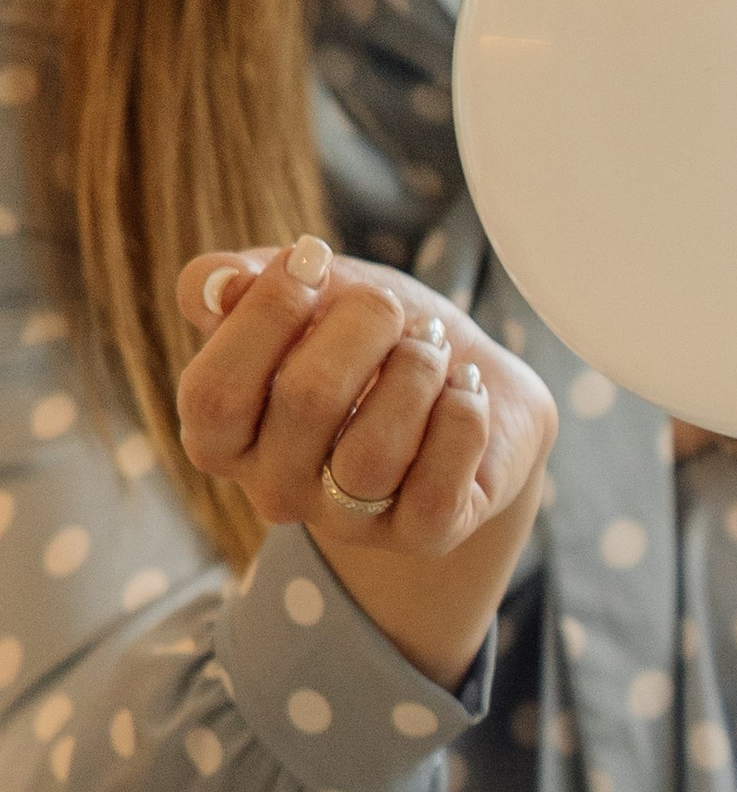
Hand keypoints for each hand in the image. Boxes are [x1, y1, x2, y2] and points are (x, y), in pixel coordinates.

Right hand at [178, 238, 556, 686]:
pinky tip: (466, 384)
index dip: (265, 314)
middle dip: (361, 326)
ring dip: (415, 372)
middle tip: (388, 304)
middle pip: (307, 402)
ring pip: (374, 453)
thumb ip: (236, 281)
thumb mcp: (302, 292)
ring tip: (432, 343)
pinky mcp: (422, 534)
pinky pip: (436, 489)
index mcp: (222, 438)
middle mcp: (275, 490)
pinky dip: (461, 419)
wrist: (465, 378)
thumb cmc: (365, 336)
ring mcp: (348, 521)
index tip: (310, 256)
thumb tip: (216, 286)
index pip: (214, 393)